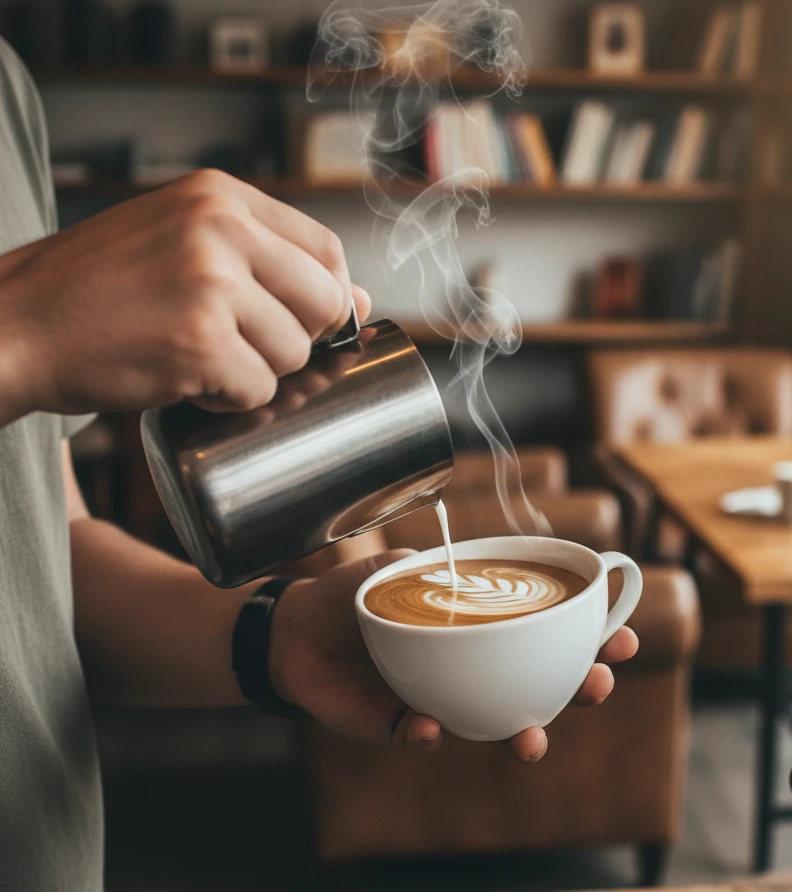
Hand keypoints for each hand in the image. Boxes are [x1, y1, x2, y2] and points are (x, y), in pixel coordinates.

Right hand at [0, 169, 371, 419]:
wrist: (15, 323)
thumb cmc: (98, 290)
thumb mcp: (181, 242)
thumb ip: (267, 260)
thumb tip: (361, 301)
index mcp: (221, 196)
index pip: (327, 249)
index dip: (327, 296)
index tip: (298, 319)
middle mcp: (222, 228)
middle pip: (324, 303)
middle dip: (296, 339)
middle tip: (243, 345)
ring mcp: (211, 284)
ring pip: (294, 353)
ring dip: (256, 372)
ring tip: (200, 357)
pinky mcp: (200, 342)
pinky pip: (258, 390)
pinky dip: (227, 400)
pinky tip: (185, 380)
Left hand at [268, 550, 639, 762]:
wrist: (292, 636)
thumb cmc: (347, 595)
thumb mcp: (384, 570)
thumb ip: (418, 566)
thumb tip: (452, 564)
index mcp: (479, 623)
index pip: (545, 631)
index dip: (588, 636)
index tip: (621, 636)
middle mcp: (472, 664)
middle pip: (541, 681)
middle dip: (579, 687)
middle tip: (599, 684)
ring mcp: (444, 697)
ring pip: (497, 722)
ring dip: (523, 732)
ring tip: (533, 739)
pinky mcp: (404, 725)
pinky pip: (426, 736)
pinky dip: (431, 733)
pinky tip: (430, 726)